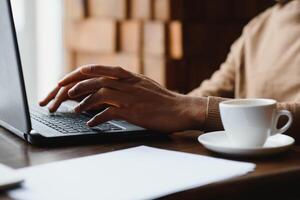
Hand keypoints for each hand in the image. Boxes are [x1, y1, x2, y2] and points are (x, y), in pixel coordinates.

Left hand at [53, 65, 206, 131]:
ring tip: (74, 109)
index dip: (85, 71)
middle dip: (77, 84)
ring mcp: (130, 97)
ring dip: (84, 101)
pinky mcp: (133, 112)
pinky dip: (98, 118)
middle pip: (97, 80)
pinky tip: (90, 123)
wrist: (180, 109)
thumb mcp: (145, 85)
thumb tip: (114, 84)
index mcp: (131, 77)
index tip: (73, 75)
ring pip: (100, 94)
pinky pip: (110, 113)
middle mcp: (128, 84)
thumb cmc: (163, 100)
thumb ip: (130, 83)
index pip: (103, 69)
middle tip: (64, 91)